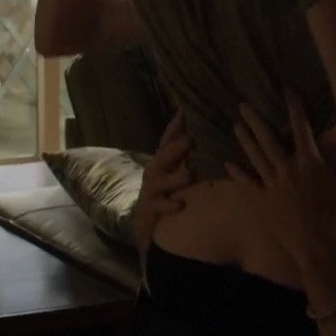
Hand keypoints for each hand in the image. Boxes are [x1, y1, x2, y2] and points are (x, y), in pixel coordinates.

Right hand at [132, 112, 192, 249]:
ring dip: (176, 177)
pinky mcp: (150, 208)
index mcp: (162, 161)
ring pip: (161, 181)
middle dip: (175, 148)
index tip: (184, 114)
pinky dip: (169, 204)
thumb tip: (185, 118)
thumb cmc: (164, 190)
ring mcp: (151, 190)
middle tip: (190, 140)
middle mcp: (154, 172)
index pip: (167, 141)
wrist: (145, 221)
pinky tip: (180, 204)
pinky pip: (159, 206)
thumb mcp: (173, 168)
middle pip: (163, 157)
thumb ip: (179, 147)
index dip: (174, 128)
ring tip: (189, 174)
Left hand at [226, 93, 335, 257]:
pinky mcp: (263, 202)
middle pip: (269, 139)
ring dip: (245, 140)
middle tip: (243, 105)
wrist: (320, 247)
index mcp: (309, 162)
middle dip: (256, 120)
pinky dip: (237, 174)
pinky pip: (247, 184)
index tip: (286, 89)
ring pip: (255, 157)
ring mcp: (273, 185)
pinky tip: (227, 164)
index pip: (301, 127)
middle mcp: (288, 169)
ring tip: (235, 126)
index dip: (293, 107)